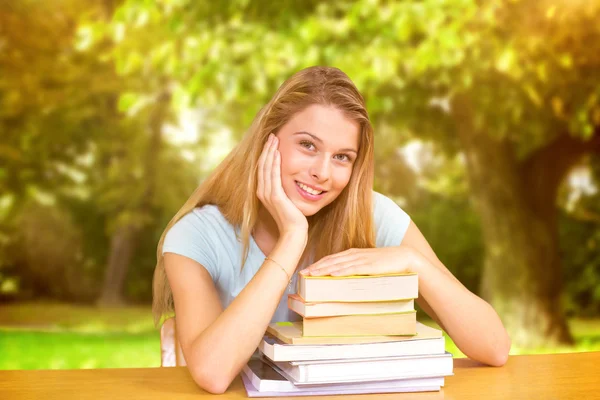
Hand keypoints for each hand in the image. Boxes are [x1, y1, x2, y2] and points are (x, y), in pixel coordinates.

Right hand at [256, 134, 307, 235]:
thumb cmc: (293, 217)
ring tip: (274, 139)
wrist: (294, 232)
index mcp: (264, 192)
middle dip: (267, 149)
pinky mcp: (275, 196)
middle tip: (272, 135)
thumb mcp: (286, 200)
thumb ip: (284, 189)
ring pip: (266, 167)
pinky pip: (273, 176)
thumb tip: (288, 180)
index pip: (263, 168)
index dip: (266, 154)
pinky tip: (277, 153)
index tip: (271, 142)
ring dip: (270, 152)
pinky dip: (274, 163)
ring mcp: (267, 194)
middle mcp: (262, 192)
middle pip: (262, 165)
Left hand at [299, 246, 424, 275]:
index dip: (317, 264)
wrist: (404, 258)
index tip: (306, 270)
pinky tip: (332, 275)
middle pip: (330, 261)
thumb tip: (344, 279)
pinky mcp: (369, 265)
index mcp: (352, 254)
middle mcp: (354, 255)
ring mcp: (361, 259)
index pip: (330, 259)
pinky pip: (352, 268)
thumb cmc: (386, 264)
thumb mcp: (367, 265)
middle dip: (315, 267)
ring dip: (323, 269)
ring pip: (338, 264)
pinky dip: (341, 271)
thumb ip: (356, 269)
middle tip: (302, 274)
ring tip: (311, 275)